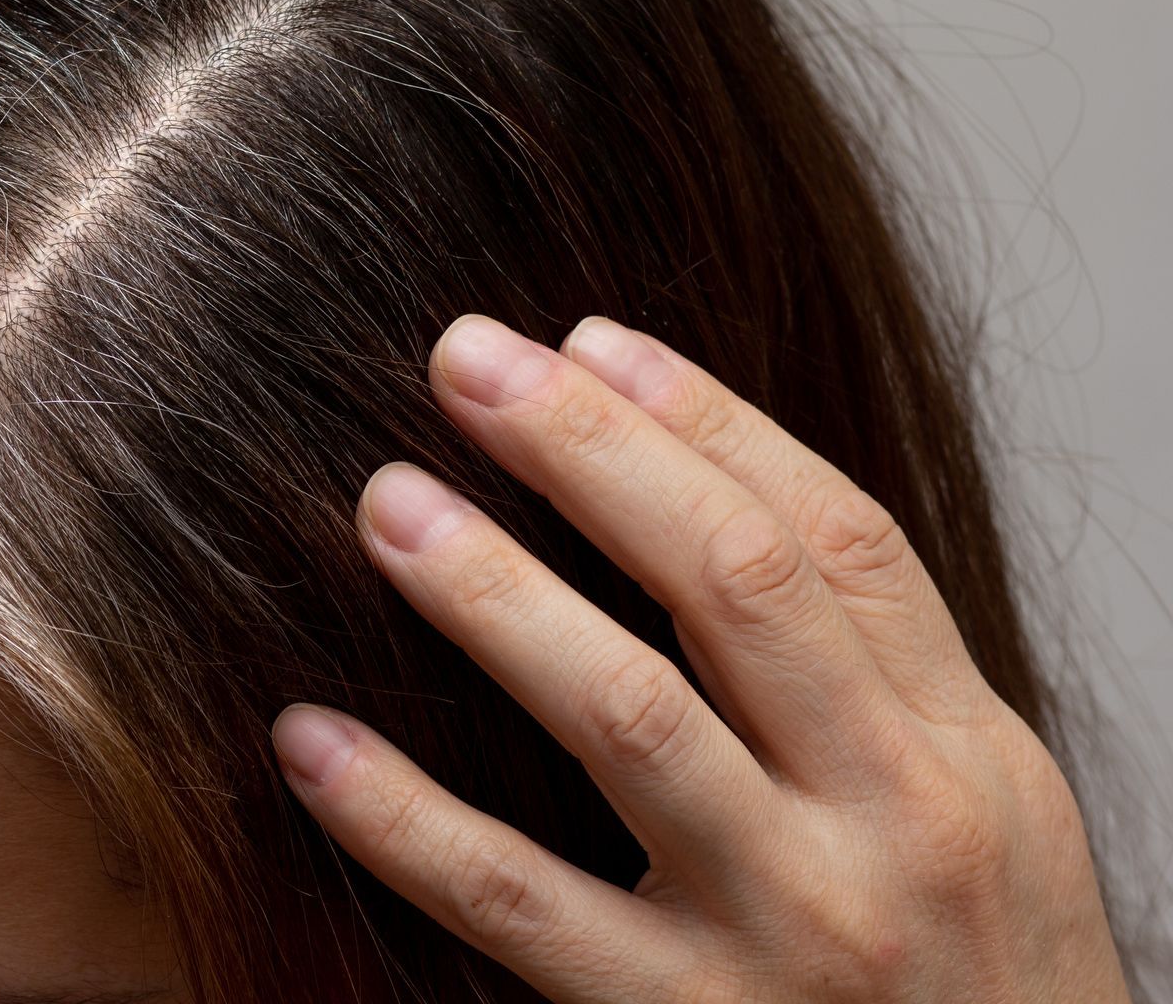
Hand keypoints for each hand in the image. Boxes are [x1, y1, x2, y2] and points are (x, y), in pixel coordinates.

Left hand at [274, 314, 1129, 1001]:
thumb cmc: (972, 978)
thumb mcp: (972, 811)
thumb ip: (860, 676)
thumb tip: (694, 495)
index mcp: (963, 749)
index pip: (831, 536)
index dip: (703, 420)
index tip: (583, 339)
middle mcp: (890, 825)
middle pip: (731, 583)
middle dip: (590, 453)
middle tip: (463, 361)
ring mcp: (785, 932)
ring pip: (628, 717)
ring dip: (495, 595)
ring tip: (388, 503)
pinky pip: (517, 906)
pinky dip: (402, 817)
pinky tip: (309, 739)